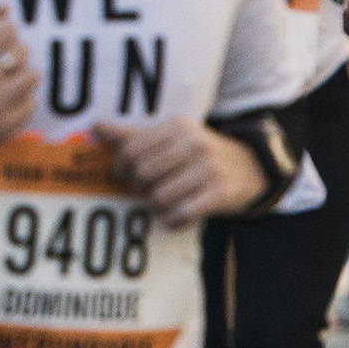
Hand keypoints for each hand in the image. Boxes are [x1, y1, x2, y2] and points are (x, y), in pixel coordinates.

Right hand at [0, 7, 37, 163]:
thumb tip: (5, 7)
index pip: (7, 28)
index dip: (1, 31)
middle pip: (22, 50)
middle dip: (12, 51)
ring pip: (32, 76)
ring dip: (20, 75)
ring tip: (2, 80)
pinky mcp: (3, 128)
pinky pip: (31, 103)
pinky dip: (20, 100)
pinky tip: (2, 100)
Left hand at [89, 118, 258, 231]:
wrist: (252, 168)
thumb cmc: (199, 155)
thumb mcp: (171, 138)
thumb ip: (134, 136)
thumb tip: (96, 127)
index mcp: (177, 127)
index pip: (131, 150)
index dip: (120, 168)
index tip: (124, 176)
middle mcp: (194, 144)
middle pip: (142, 174)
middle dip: (138, 188)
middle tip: (146, 190)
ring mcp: (209, 169)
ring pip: (159, 197)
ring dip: (156, 207)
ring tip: (163, 203)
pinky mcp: (220, 193)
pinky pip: (180, 214)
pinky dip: (173, 220)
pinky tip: (177, 215)